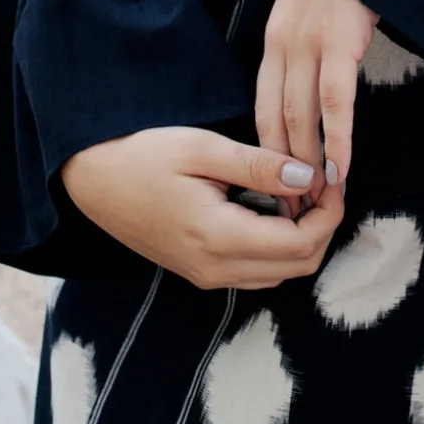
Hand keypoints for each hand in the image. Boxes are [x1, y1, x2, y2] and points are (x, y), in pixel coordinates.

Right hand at [59, 126, 344, 289]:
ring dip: (303, 237)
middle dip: (323, 225)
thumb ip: (259, 166)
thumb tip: (310, 178)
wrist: (90, 179)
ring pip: (281, 273)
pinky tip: (274, 207)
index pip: (301, 244)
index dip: (330, 212)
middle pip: (299, 265)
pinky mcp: (200, 271)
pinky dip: (279, 245)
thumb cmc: (142, 154)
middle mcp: (216, 269)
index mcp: (219, 238)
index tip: (333, 175)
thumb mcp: (202, 148)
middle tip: (324, 181)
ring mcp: (206, 275)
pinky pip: (258, 271)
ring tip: (301, 190)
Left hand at [256, 0, 379, 201]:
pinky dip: (338, 140)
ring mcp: (310, 47)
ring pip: (303, 119)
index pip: (262, 110)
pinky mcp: (340, 44)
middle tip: (293, 212)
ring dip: (310, 165)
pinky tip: (342, 168)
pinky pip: (336, 103)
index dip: (268, 153)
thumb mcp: (307, 13)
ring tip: (318, 202)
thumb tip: (313, 91)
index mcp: (273, 44)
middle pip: (277, 123)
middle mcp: (283, 49)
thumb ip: (304, 50)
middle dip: (284, 172)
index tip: (275, 188)